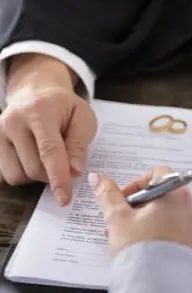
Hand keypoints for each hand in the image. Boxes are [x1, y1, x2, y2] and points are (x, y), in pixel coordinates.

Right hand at [0, 54, 96, 205]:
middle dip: (53, 175)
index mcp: (40, 111)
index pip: (50, 152)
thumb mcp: (83, 118)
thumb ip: (80, 145)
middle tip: (64, 161)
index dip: (58, 178)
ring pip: (17, 175)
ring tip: (45, 156)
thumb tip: (74, 172)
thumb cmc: (65, 108)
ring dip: (36, 175)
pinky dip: (22, 173)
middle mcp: (14, 121)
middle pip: (34, 169)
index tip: (64, 199)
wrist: (37, 93)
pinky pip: (4, 174)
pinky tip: (31, 158)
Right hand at [89, 167, 191, 257]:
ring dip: (149, 217)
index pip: (157, 174)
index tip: (124, 201)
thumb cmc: (139, 245)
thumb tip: (96, 176)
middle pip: (164, 194)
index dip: (137, 184)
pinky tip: (146, 244)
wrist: (158, 286)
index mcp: (177, 193)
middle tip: (123, 221)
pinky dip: (163, 229)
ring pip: (170, 211)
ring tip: (130, 235)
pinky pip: (178, 227)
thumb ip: (107, 194)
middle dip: (140, 204)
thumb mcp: (118, 218)